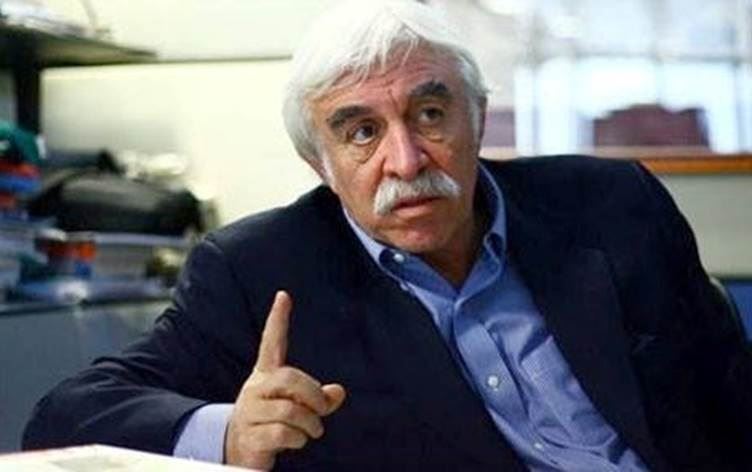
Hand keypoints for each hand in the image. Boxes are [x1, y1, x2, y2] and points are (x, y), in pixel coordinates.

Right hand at [225, 291, 345, 469]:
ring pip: (290, 410)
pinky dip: (298, 439)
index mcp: (266, 376)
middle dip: (314, 394)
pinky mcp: (249, 435)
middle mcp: (255, 388)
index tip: (283, 295)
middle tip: (322, 409)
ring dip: (310, 424)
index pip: (271, 343)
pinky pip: (282, 433)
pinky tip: (295, 441)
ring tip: (310, 431)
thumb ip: (319, 398)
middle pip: (290, 378)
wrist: (238, 451)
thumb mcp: (297, 407)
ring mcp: (249, 411)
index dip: (277, 320)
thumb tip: (339, 392)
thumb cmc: (272, 422)